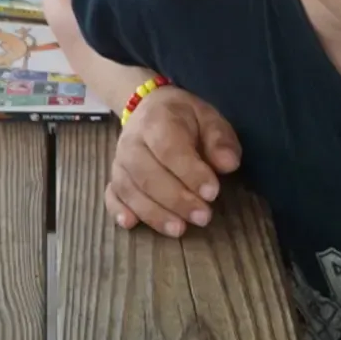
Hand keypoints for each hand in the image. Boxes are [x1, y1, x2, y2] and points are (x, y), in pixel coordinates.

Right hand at [103, 86, 242, 236]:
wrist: (150, 110)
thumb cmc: (185, 118)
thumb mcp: (208, 118)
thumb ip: (219, 140)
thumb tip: (229, 164)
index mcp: (157, 120)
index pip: (170, 149)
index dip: (191, 173)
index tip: (212, 192)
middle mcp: (132, 141)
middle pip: (148, 174)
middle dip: (176, 200)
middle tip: (203, 217)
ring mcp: (119, 160)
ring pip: (130, 189)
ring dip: (154, 213)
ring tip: (179, 229)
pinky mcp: (113, 177)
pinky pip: (111, 195)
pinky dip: (118, 210)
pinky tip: (130, 225)